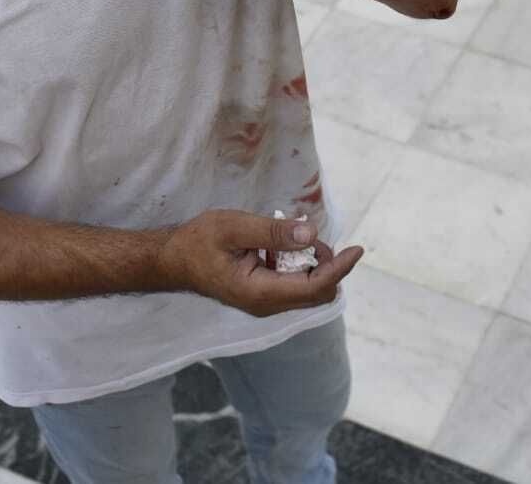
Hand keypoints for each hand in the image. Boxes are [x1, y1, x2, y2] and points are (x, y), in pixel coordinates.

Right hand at [158, 209, 362, 316]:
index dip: (339, 268)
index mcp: (260, 292)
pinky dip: (299, 264)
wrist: (173, 259)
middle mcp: (267, 304)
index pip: (314, 287)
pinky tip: (281, 245)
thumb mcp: (234, 227)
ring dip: (313, 263)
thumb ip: (272, 231)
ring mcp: (265, 302)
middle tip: (310, 235)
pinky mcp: (263, 295)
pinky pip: (294, 284)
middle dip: (327, 265)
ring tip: (293, 236)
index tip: (357, 249)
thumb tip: (311, 234)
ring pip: (308, 290)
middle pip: (317, 293)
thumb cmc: (199, 241)